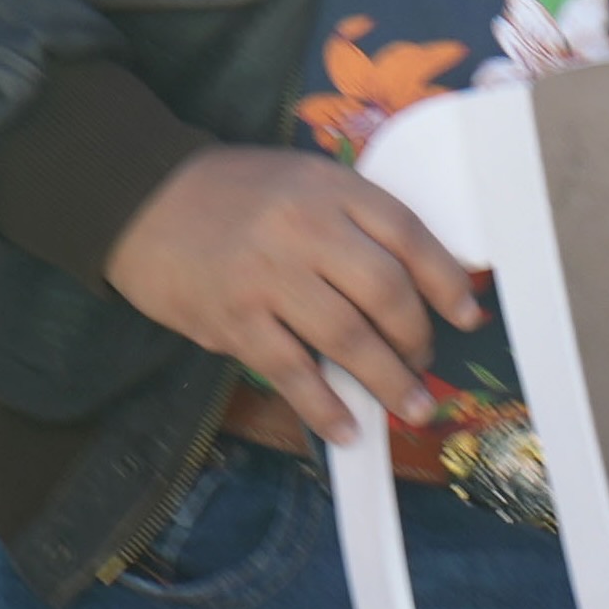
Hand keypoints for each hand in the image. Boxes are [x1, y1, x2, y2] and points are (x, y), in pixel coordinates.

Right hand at [103, 145, 484, 442]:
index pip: (407, 234)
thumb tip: (418, 280)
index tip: (467, 315)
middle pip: (386, 292)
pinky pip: (293, 372)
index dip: (446, 281)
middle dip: (417, 338)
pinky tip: (347, 427)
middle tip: (424, 362)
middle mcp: (304, 229)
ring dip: (387, 381)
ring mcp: (267, 276)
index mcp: (329, 187)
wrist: (141, 199)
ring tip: (409, 405)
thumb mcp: (302, 181)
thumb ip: (354, 219)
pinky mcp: (233, 320)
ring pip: (347, 338)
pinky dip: (326, 407)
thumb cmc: (234, 194)